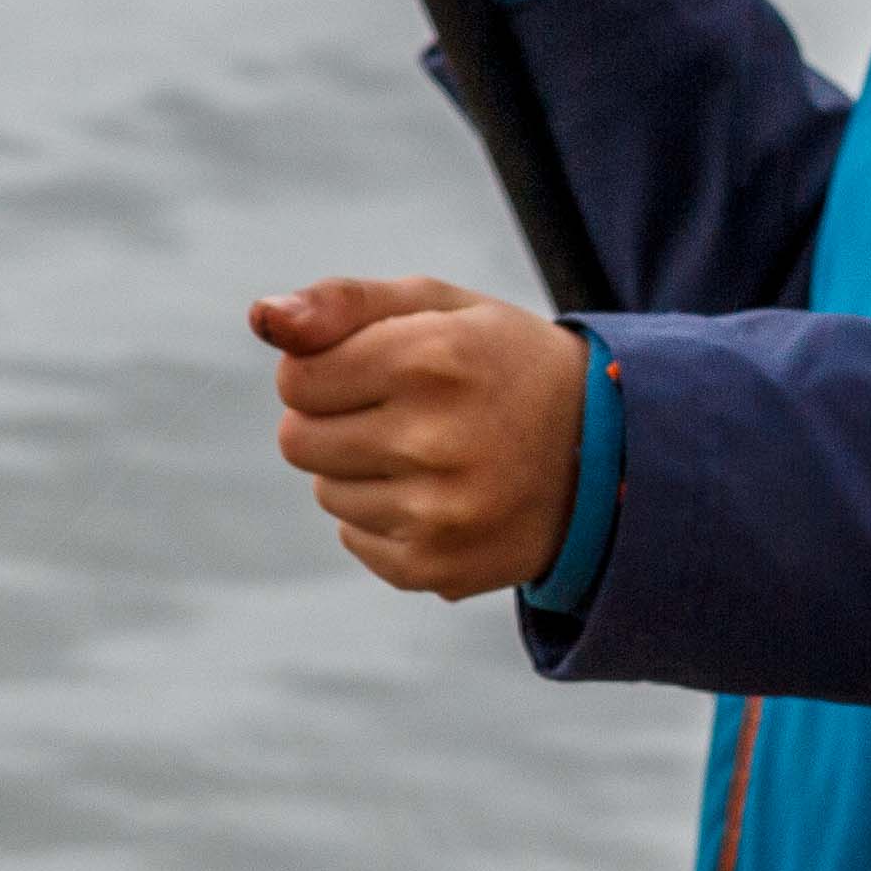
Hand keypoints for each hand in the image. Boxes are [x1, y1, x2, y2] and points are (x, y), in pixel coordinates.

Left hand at [253, 274, 586, 598]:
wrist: (608, 451)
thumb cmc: (503, 364)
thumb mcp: (440, 308)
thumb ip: (343, 302)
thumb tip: (262, 317)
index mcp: (429, 360)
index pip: (296, 377)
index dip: (326, 368)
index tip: (376, 367)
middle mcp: (432, 440)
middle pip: (299, 439)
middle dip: (336, 419)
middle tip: (403, 410)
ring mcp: (435, 514)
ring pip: (326, 491)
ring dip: (362, 469)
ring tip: (432, 453)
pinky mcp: (434, 567)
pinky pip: (354, 537)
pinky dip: (385, 516)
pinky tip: (441, 495)